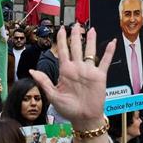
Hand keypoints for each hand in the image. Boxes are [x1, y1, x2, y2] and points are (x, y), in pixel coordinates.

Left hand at [29, 26, 114, 142]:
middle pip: (76, 47)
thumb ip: (44, 82)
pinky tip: (111, 42)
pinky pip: (104, 61)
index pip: (63, 51)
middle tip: (76, 24)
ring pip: (90, 51)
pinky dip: (108, 52)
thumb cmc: (68, 109)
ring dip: (90, 40)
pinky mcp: (99, 76)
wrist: (83, 118)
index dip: (61, 39)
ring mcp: (88, 71)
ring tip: (91, 29)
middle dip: (75, 35)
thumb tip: (31, 71)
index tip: (60, 29)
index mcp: (65, 71)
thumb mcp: (53, 96)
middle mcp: (77, 68)